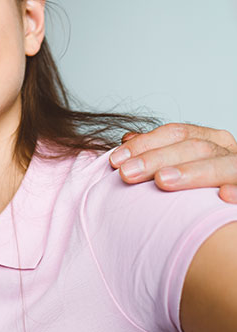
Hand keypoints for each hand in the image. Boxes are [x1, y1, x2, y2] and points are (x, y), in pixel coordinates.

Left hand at [109, 123, 236, 202]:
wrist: (232, 206)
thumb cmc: (203, 188)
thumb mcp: (182, 164)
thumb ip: (159, 152)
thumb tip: (127, 139)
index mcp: (210, 140)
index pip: (176, 134)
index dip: (144, 144)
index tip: (115, 160)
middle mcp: (229, 151)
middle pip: (193, 147)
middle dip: (157, 159)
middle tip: (127, 174)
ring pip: (221, 165)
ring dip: (191, 172)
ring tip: (162, 181)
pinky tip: (222, 196)